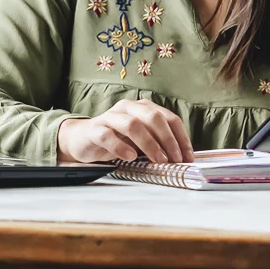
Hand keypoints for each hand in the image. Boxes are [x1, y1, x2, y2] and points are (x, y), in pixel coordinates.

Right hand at [57, 99, 193, 163]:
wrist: (82, 139)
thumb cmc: (115, 140)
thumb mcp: (140, 141)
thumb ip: (157, 143)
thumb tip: (180, 158)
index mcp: (142, 108)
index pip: (169, 118)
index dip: (181, 138)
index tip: (187, 157)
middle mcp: (128, 108)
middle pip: (153, 117)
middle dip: (168, 140)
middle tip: (175, 159)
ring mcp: (110, 117)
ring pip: (132, 124)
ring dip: (149, 144)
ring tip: (158, 160)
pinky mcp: (94, 129)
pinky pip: (108, 136)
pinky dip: (121, 147)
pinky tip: (130, 157)